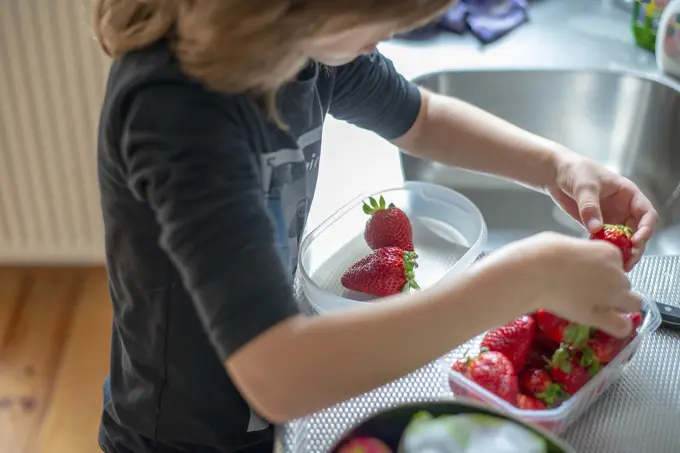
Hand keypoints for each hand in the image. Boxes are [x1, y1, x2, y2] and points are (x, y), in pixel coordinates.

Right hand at [489, 232, 641, 337]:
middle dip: (611, 287)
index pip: (616, 263)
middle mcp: (617, 273)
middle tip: (589, 291)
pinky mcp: (600, 316)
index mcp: (609, 252)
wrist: (533, 272)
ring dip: (618, 305)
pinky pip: (622, 326)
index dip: (603, 269)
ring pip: (632, 303)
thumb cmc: (542, 252)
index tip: (587, 273)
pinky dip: (618, 326)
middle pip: (625, 283)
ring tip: (597, 307)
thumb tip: (573, 259)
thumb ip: (579, 253)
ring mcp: (612, 296)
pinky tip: (606, 324)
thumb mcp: (564, 243)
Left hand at [547, 152, 658, 270]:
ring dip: (622, 252)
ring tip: (618, 265)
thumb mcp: (584, 186)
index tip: (636, 241)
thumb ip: (590, 207)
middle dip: (635, 247)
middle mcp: (623, 208)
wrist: (556, 174)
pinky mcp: (597, 225)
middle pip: (637, 231)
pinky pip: (605, 241)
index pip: (646, 213)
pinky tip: (601, 258)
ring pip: (623, 239)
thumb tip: (596, 228)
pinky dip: (605, 250)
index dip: (646, 228)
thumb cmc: (575, 171)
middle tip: (628, 261)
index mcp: (628, 194)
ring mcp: (611, 218)